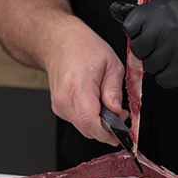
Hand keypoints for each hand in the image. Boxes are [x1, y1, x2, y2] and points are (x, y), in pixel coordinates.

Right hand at [44, 21, 126, 145]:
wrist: (58, 42)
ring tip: (106, 105)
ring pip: (83, 128)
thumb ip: (114, 90)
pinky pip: (77, 121)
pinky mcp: (58, 108)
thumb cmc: (83, 48)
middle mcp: (64, 99)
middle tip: (119, 115)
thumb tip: (117, 111)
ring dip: (98, 124)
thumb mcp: (111, 63)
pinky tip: (94, 103)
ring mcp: (59, 105)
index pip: (90, 122)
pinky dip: (89, 118)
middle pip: (87, 129)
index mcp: (78, 87)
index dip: (107, 134)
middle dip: (107, 129)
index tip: (119, 134)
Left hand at [110, 0, 177, 87]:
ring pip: (150, 66)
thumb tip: (116, 11)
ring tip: (173, 52)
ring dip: (158, 63)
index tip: (145, 32)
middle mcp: (169, 30)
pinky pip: (163, 80)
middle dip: (146, 49)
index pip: (130, 27)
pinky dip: (168, 75)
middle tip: (161, 43)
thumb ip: (144, 12)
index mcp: (162, 12)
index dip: (136, 32)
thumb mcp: (169, 5)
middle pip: (138, 49)